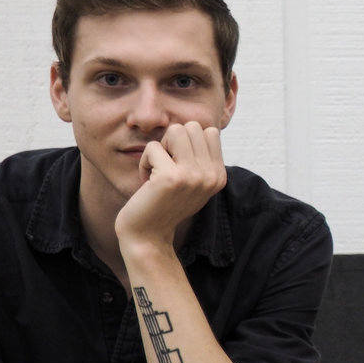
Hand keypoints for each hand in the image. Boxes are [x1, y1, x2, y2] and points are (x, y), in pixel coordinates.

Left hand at [116, 122, 226, 246]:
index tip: (178, 165)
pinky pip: (153, 147)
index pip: (209, 131)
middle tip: (166, 167)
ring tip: (158, 171)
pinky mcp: (172, 177)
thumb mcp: (192, 181)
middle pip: (192, 126)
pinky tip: (147, 183)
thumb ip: (201, 158)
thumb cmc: (164, 204)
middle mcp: (212, 175)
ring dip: (160, 149)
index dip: (187, 142)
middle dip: (173, 142)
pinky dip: (144, 162)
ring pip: (175, 131)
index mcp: (219, 175)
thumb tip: (199, 127)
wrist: (148, 236)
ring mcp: (194, 176)